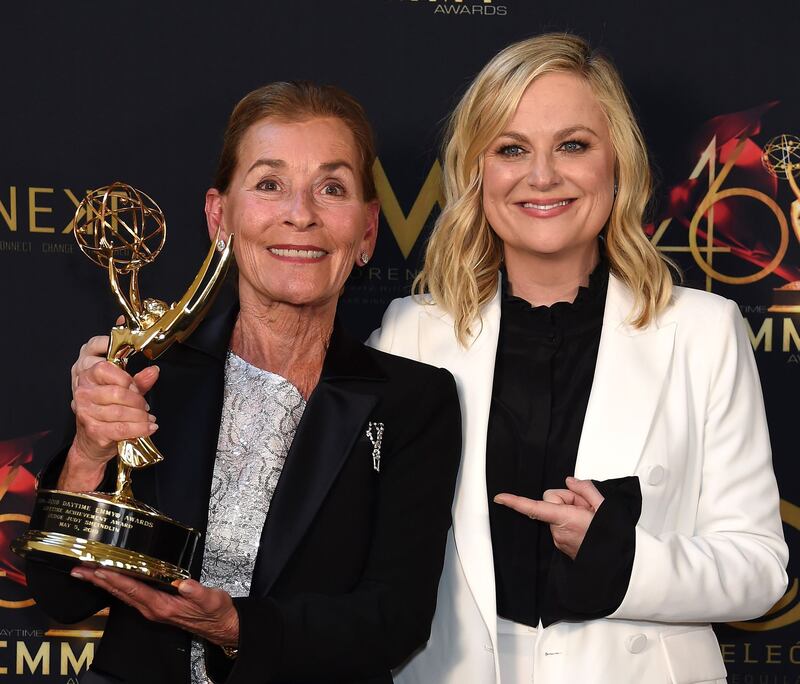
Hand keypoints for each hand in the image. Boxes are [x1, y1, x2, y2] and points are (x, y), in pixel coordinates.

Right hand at [61, 336, 160, 490]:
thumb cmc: (107, 414)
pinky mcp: (95, 430)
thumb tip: (154, 369)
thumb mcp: (123, 393)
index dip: (128, 376)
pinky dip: (140, 428)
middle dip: (140, 399)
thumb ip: (139, 380)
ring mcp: (87, 412)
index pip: (109, 366)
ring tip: (148, 419)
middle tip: (146, 406)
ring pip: (125, 409)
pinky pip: (124, 427)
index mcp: (88, 377)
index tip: (138, 386)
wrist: (91, 446)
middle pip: (122, 390)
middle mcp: (83, 393)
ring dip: (143, 415)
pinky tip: (149, 428)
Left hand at [70, 568, 238, 647]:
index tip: (99, 571)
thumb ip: (196, 591)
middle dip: (99, 581)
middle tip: (80, 570)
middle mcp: (152, 609)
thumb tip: (183, 584)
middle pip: (121, 593)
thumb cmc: (215, 611)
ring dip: (104, 584)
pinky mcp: (155, 606)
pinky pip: (130, 595)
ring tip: (88, 573)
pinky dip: (117, 586)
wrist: (219, 625)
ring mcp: (152, 609)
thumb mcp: (211, 599)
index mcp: (162, 606)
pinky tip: (111, 581)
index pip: (134, 590)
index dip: (116, 580)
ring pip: (122, 595)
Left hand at [494, 477, 604, 559]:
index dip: (515, 502)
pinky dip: (570, 520)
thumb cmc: (611, 536)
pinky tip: (584, 526)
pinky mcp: (561, 544)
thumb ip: (585, 489)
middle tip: (586, 507)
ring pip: (555, 512)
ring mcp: (559, 539)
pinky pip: (559, 523)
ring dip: (569, 510)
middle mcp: (559, 531)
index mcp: (567, 519)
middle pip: (551, 501)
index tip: (500, 498)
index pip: (535, 508)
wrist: (618, 562)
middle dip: (567, 498)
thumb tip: (570, 482)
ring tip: (588, 519)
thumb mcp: (604, 506)